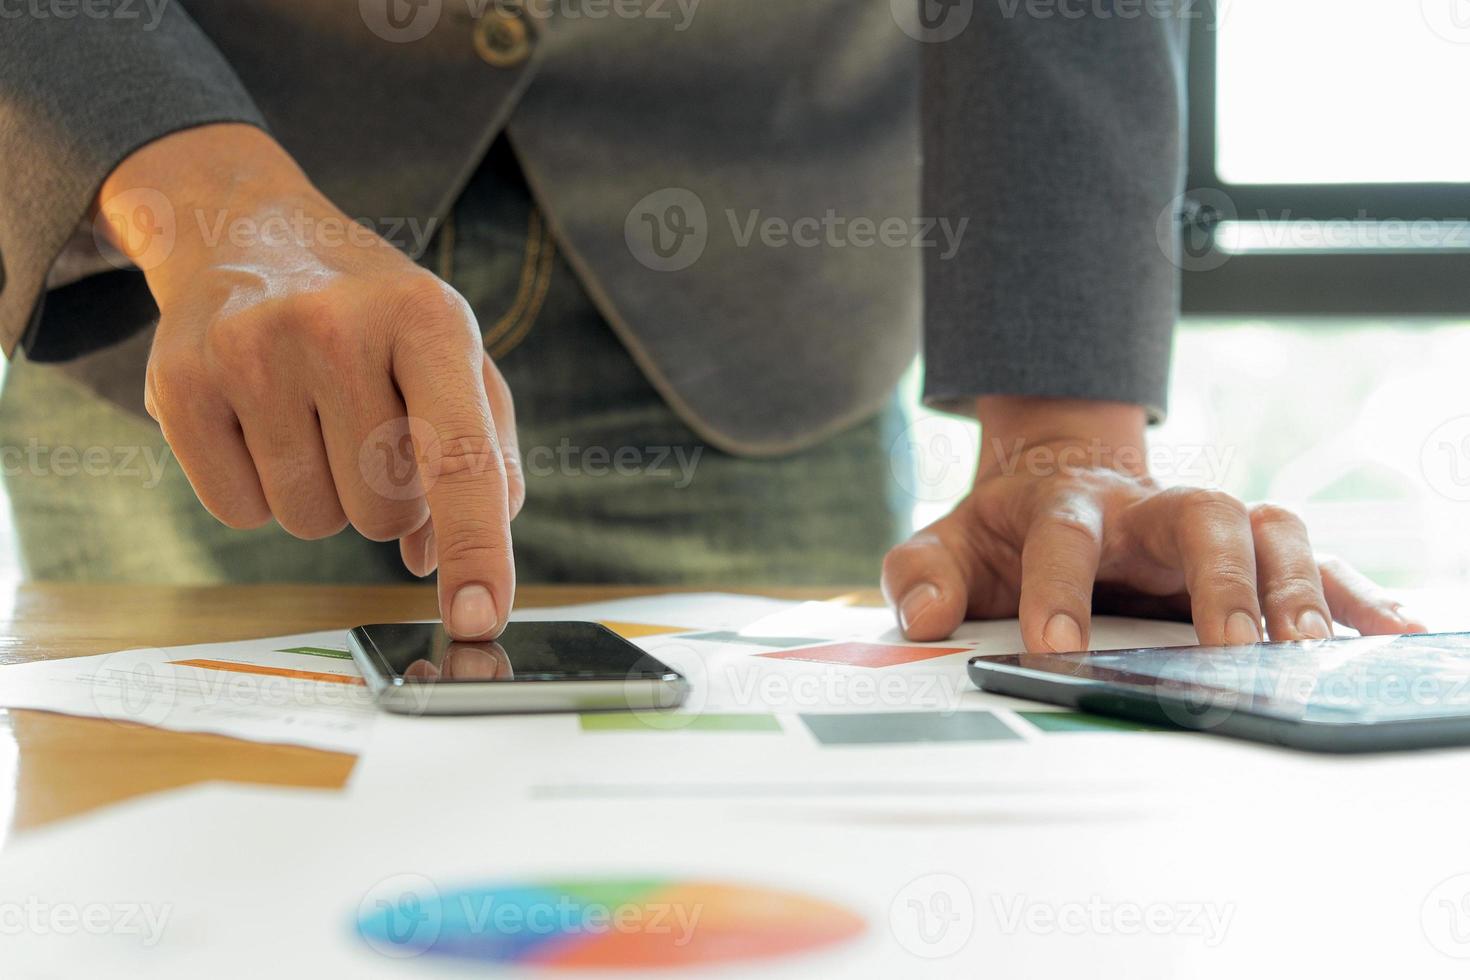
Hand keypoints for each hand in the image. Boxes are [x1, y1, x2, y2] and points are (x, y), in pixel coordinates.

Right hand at [95, 124, 522, 638]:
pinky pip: (241, 513)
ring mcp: (250, 352)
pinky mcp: (178, 383)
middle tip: (365, 424)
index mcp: (429, 318)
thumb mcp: (452, 355)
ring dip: (322, 495)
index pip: (461, 458)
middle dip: (386, 497)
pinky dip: (258, 490)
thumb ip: (483, 457)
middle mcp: (336, 328)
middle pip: (382, 514)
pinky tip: (260, 420)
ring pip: (312, 522)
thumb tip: (433, 557)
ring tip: (312, 413)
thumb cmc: (373, 314)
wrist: (244, 229)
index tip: (480, 618)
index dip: (477, 549)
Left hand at [882, 396, 1424, 649]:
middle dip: (1219, 577)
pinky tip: (1391, 636)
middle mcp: (1147, 508)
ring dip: (1298, 588)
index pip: (1064, 538)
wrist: (1053, 482)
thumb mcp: (944, 544)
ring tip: (1312, 653)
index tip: (1057, 650)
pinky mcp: (1244, 552)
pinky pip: (1313, 564)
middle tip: (1231, 646)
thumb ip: (920, 573)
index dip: (1058, 590)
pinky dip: (1355, 599)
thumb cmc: (1003, 531)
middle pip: (1201, 514)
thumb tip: (926, 614)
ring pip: (1269, 530)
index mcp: (1067, 504)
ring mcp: (1204, 526)